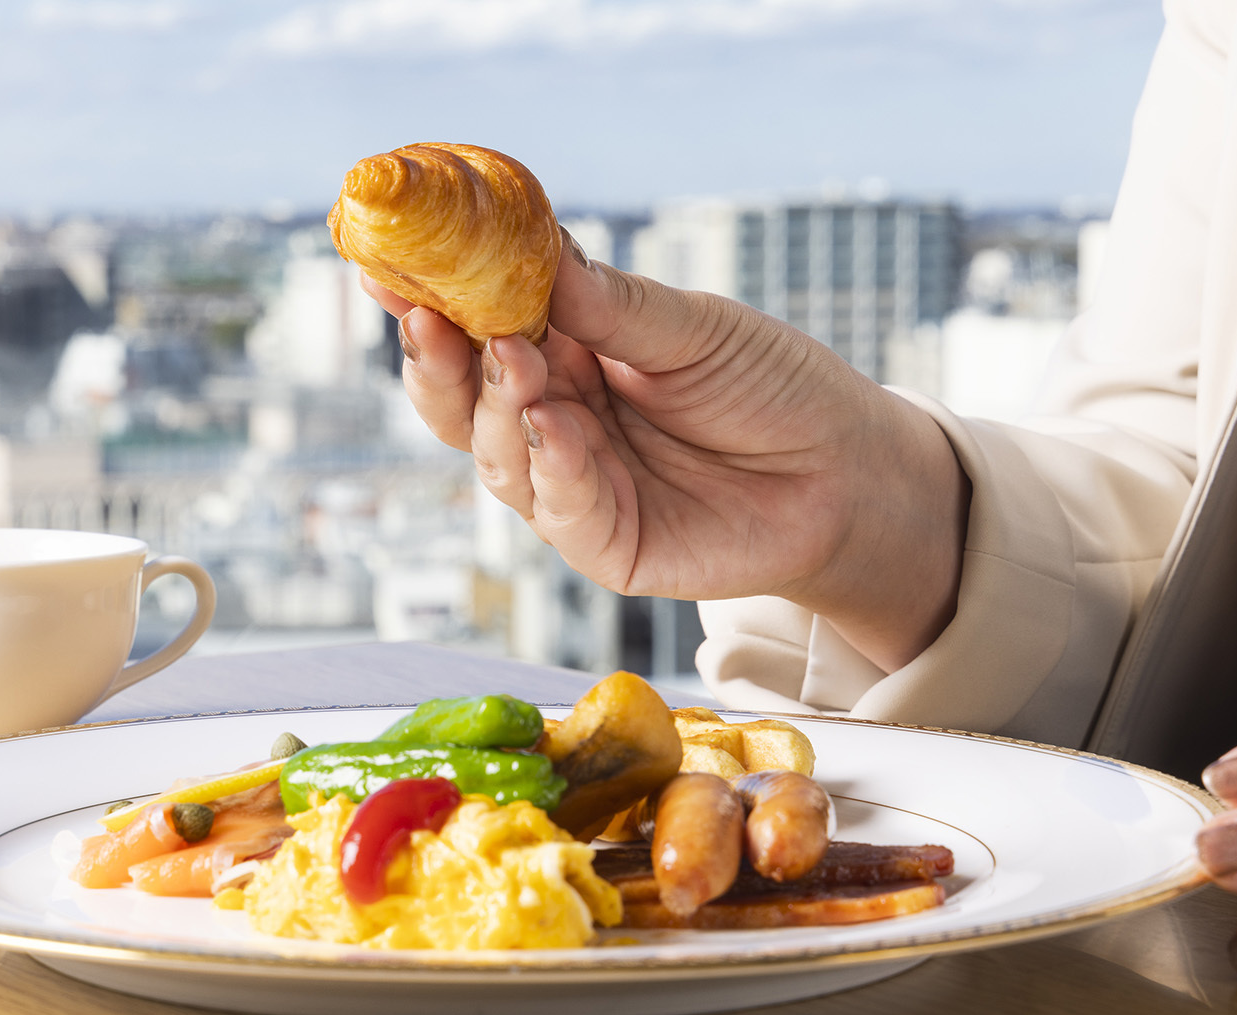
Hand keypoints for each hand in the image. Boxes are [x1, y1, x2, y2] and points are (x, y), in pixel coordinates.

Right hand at [366, 237, 970, 671]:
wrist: (847, 469)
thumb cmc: (770, 385)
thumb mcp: (691, 328)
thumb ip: (610, 303)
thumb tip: (535, 250)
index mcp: (562, 356)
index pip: (473, 331)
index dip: (427, 303)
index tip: (389, 270)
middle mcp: (551, 420)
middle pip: (460, 401)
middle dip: (437, 361)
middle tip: (428, 316)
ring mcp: (571, 485)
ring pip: (497, 455)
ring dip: (498, 406)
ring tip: (517, 358)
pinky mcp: (606, 543)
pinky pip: (558, 509)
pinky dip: (552, 466)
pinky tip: (557, 426)